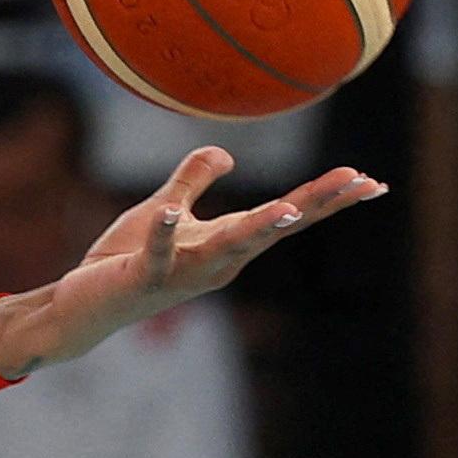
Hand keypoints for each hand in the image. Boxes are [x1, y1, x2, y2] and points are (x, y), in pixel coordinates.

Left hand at [0, 149, 385, 374]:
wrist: (85, 305)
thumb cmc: (127, 259)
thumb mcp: (165, 209)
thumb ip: (192, 180)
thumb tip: (225, 152)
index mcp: (227, 242)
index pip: (287, 216)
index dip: (328, 199)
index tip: (373, 181)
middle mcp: (216, 262)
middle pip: (274, 229)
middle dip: (316, 205)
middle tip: (359, 181)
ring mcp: (183, 273)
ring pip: (228, 248)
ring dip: (258, 229)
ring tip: (288, 209)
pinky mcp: (144, 277)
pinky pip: (159, 253)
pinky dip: (166, 233)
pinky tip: (172, 211)